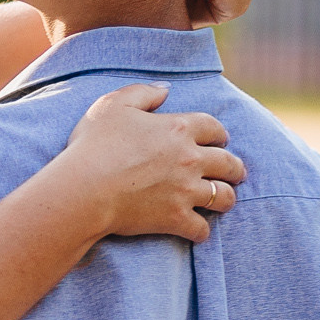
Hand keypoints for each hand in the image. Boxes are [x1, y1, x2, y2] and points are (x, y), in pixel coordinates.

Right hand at [55, 82, 246, 244]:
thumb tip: (166, 89)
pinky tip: (197, 229)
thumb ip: (143, 93)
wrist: (84, 189)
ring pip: (223, 197)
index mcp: (178, 128)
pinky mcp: (176, 218)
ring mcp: (186, 191)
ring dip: (225, 197)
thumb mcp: (113, 106)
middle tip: (235, 171)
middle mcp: (190, 159)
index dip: (219, 133)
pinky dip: (201, 230)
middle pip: (229, 163)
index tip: (219, 139)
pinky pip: (202, 229)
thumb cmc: (94, 145)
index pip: (214, 128)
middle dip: (235, 168)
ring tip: (222, 200)